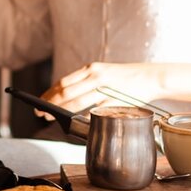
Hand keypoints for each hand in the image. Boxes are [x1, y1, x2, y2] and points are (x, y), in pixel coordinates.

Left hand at [40, 63, 163, 115]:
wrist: (151, 77)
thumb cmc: (125, 78)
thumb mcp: (104, 73)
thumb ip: (87, 82)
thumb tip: (66, 94)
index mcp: (91, 69)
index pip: (63, 82)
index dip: (49, 93)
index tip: (39, 101)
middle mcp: (96, 75)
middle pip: (65, 91)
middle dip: (50, 103)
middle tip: (40, 112)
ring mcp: (105, 88)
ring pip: (76, 101)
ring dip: (61, 111)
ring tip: (51, 117)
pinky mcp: (114, 100)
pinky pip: (94, 110)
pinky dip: (82, 116)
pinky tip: (74, 122)